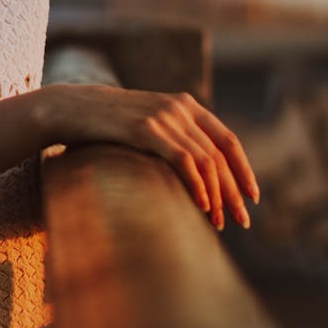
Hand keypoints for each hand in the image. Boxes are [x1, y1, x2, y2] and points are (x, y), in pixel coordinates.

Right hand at [42, 83, 259, 230]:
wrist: (74, 108)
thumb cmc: (111, 124)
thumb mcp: (150, 126)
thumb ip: (175, 138)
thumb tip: (201, 175)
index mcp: (185, 104)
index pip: (227, 139)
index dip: (243, 169)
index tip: (253, 197)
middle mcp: (179, 107)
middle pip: (220, 154)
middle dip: (234, 190)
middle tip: (242, 222)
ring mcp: (163, 115)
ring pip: (206, 159)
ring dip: (217, 195)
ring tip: (219, 222)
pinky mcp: (146, 128)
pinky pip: (183, 159)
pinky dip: (198, 184)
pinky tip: (202, 205)